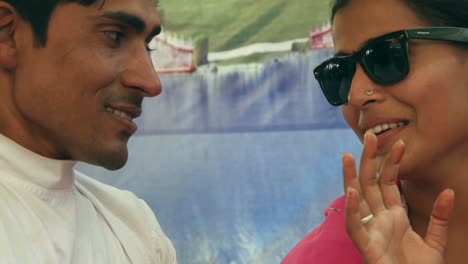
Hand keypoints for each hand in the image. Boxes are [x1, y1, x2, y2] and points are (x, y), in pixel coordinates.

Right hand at [342, 133, 454, 263]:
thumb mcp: (435, 242)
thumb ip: (440, 217)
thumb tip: (450, 191)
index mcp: (394, 216)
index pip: (389, 183)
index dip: (392, 163)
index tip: (399, 143)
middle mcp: (379, 219)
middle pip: (370, 184)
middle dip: (368, 161)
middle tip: (368, 136)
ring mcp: (371, 231)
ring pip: (357, 200)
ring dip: (350, 178)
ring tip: (347, 156)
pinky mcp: (366, 247)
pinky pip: (355, 226)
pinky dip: (352, 210)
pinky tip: (351, 192)